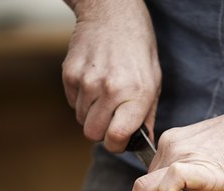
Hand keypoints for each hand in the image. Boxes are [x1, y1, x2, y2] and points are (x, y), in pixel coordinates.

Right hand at [62, 0, 160, 150]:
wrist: (112, 12)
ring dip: (91, 115)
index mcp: (135, 95)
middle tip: (111, 120)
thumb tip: (144, 143)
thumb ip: (147, 117)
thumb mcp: (154, 83)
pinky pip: (72, 102)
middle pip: (93, 133)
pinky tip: (93, 84)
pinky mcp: (69, 73)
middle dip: (102, 132)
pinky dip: (81, 100)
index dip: (116, 145)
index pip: (116, 137)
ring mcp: (87, 81)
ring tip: (104, 96)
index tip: (119, 141)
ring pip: (81, 119)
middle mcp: (110, 90)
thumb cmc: (138, 49)